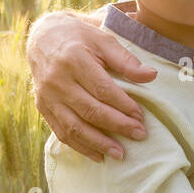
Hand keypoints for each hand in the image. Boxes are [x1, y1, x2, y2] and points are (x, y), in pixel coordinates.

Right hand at [27, 10, 157, 162]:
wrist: (42, 38)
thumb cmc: (79, 37)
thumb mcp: (102, 39)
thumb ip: (126, 59)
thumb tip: (151, 76)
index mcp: (74, 59)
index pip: (102, 89)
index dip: (123, 105)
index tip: (141, 116)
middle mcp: (58, 80)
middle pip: (90, 110)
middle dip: (117, 125)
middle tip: (139, 135)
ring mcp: (47, 96)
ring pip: (74, 127)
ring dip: (98, 143)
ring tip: (120, 154)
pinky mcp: (42, 108)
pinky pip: (61, 132)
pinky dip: (80, 146)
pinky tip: (98, 155)